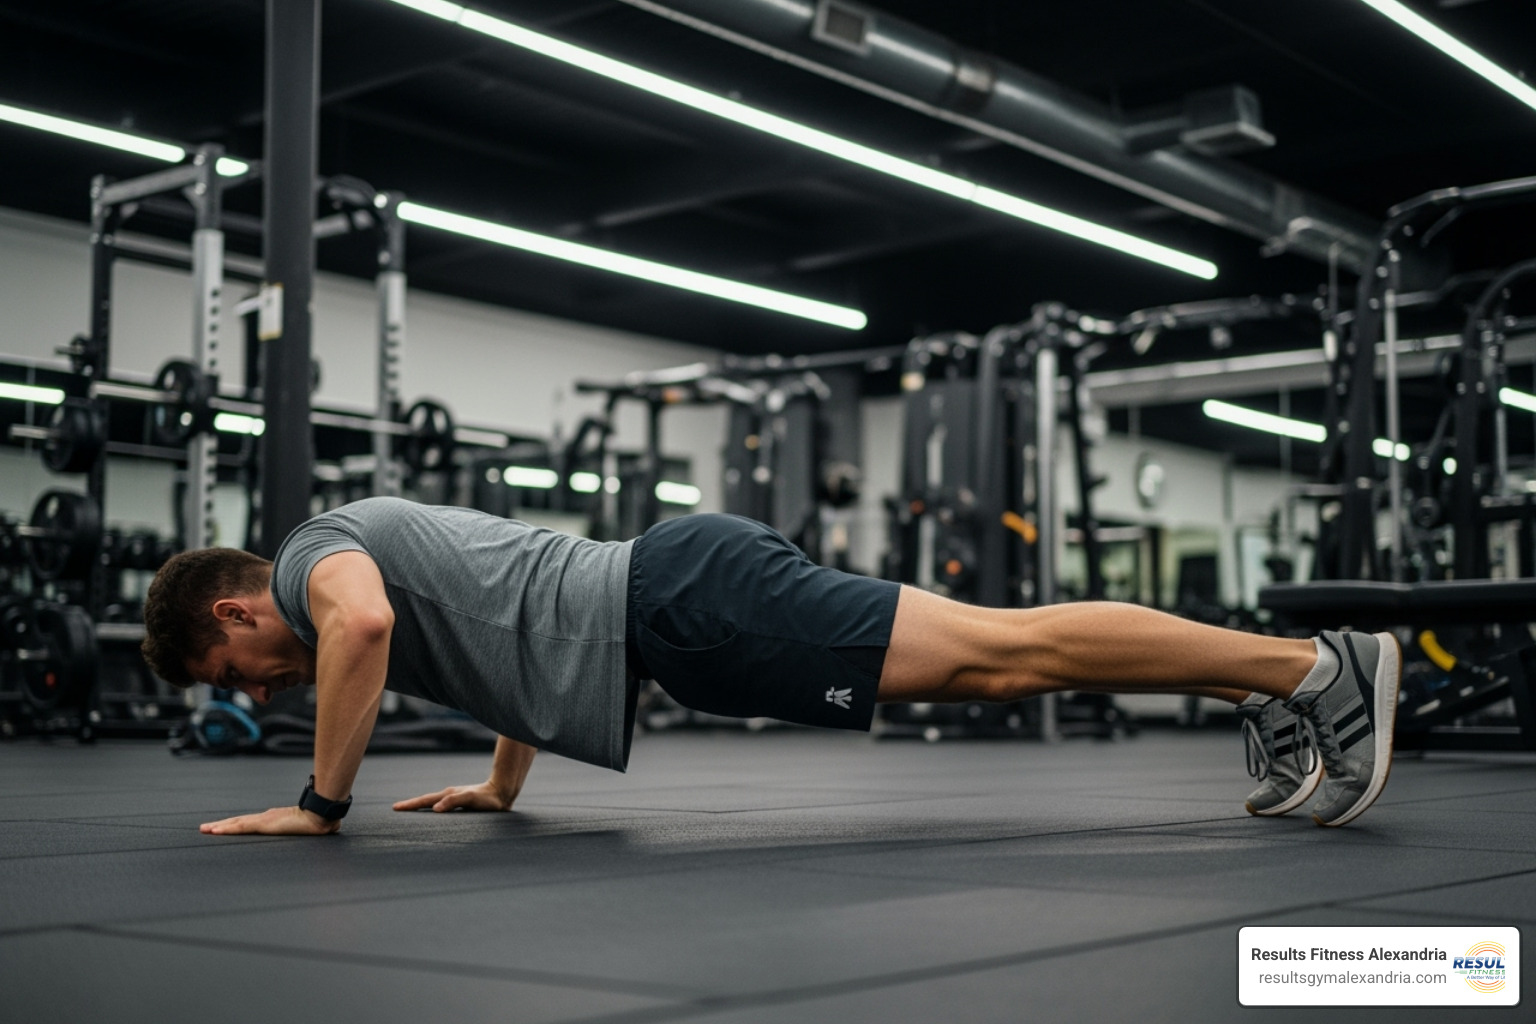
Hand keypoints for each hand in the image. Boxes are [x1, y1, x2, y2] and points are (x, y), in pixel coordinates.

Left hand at [201, 806, 339, 835]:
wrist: (321, 815)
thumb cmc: (317, 822)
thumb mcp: (306, 828)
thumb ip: (305, 828)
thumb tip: (320, 830)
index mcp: (273, 819)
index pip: (248, 822)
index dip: (233, 825)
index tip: (221, 828)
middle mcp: (265, 817)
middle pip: (238, 822)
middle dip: (220, 825)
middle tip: (204, 828)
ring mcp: (263, 820)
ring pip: (235, 824)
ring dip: (218, 827)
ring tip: (204, 830)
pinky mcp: (263, 824)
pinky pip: (240, 828)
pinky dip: (226, 829)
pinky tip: (215, 831)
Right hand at [392, 781, 514, 812]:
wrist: (502, 793)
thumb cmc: (488, 798)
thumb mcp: (471, 799)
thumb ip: (454, 801)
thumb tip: (435, 809)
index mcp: (448, 795)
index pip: (425, 801)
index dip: (410, 805)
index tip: (395, 808)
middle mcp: (449, 796)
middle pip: (425, 801)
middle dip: (411, 806)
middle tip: (396, 810)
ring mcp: (454, 800)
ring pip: (433, 804)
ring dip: (421, 809)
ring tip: (410, 814)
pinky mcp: (461, 805)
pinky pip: (442, 809)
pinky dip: (432, 812)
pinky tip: (433, 817)